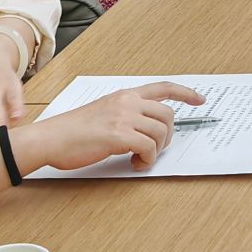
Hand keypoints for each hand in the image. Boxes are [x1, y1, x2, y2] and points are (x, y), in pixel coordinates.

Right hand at [28, 82, 204, 173]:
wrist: (50, 138)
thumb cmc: (73, 131)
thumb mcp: (103, 112)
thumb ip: (125, 114)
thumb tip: (145, 130)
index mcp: (125, 95)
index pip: (164, 87)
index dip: (186, 92)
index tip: (201, 99)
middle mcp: (128, 102)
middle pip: (168, 115)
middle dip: (168, 135)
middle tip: (155, 150)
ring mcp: (124, 117)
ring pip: (161, 132)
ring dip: (156, 151)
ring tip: (140, 159)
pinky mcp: (119, 135)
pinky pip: (148, 148)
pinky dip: (147, 160)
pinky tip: (135, 164)